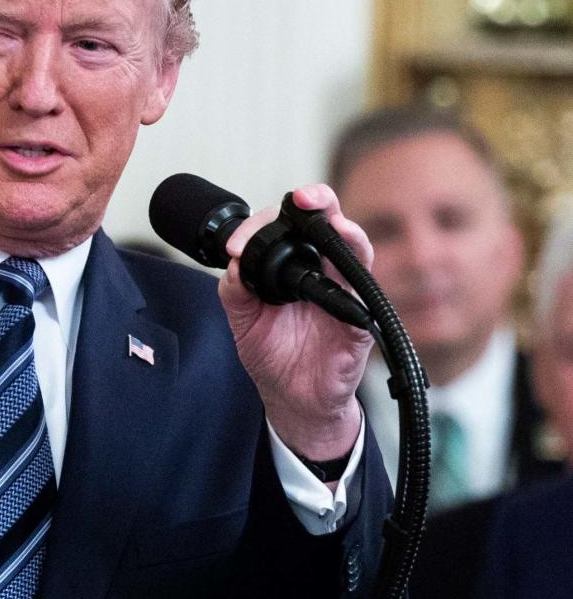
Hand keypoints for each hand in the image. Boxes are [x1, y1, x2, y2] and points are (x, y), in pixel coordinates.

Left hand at [218, 184, 373, 459]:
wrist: (292, 399)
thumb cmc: (272, 354)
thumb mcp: (243, 321)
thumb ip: (236, 292)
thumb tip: (233, 264)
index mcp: (291, 265)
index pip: (285, 226)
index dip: (263, 224)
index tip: (237, 245)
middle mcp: (320, 271)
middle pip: (327, 222)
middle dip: (317, 201)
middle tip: (301, 199)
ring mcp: (343, 292)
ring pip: (354, 248)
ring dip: (344, 230)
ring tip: (330, 222)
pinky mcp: (359, 320)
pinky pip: (366, 294)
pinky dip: (356, 279)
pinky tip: (344, 272)